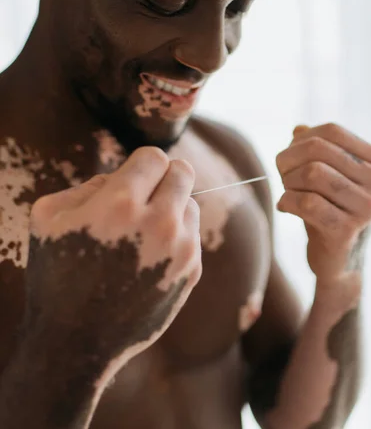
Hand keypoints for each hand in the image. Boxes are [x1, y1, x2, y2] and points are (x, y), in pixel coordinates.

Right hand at [25, 147, 201, 382]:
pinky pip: (192, 235)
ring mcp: (181, 249)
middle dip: (164, 177)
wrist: (76, 343)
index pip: (154, 156)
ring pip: (191, 204)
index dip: (141, 163)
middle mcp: (159, 223)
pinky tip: (149, 256)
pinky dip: (177, 237)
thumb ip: (87, 185)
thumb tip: (120, 178)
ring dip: (172, 208)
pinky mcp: (192, 272)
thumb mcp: (49, 216)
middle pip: (183, 172)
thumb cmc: (56, 277)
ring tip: (143, 232)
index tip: (133, 177)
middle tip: (146, 194)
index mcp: (121, 203)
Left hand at [275, 123, 370, 285]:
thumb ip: (314, 148)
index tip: (289, 159)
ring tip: (287, 192)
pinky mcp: (347, 230)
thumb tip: (299, 130)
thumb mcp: (325, 173)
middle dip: (289, 161)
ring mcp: (366, 207)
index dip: (300, 140)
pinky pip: (307, 202)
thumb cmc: (329, 208)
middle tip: (283, 178)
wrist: (338, 259)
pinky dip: (287, 200)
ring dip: (288, 182)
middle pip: (318, 150)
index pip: (331, 131)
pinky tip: (284, 206)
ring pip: (312, 173)